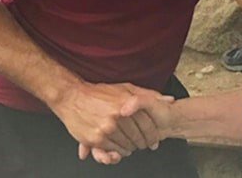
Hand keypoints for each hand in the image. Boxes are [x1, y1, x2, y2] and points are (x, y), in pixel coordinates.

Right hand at [49, 81, 163, 156]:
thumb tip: (169, 100)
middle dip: (144, 142)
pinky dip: (118, 153)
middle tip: (146, 144)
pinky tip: (119, 149)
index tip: (155, 138)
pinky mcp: (95, 139)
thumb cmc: (100, 92)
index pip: (147, 124)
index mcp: (126, 103)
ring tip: (132, 146)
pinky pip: (112, 151)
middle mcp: (117, 117)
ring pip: (126, 146)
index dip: (153, 134)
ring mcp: (106, 129)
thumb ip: (148, 95)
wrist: (72, 97)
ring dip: (131, 148)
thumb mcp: (126, 88)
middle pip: (138, 137)